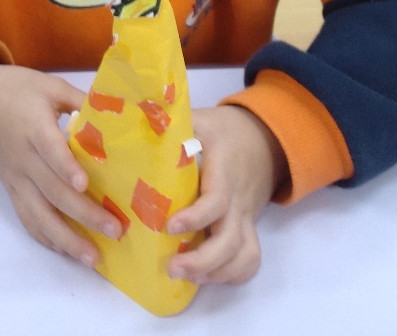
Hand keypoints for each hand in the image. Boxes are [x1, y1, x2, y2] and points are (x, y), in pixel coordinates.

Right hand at [0, 58, 122, 267]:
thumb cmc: (17, 89)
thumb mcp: (50, 86)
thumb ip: (81, 100)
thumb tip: (120, 111)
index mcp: (34, 126)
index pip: (49, 150)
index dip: (66, 167)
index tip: (85, 184)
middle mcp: (23, 158)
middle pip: (51, 191)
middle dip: (83, 214)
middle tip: (115, 229)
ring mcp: (16, 178)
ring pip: (37, 215)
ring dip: (65, 239)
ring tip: (93, 257)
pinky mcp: (11, 189)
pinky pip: (26, 219)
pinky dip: (46, 238)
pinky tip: (67, 251)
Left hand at [165, 104, 284, 285]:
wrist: (264, 139)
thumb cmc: (224, 130)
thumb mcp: (199, 119)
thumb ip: (170, 122)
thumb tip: (132, 118)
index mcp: (225, 172)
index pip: (217, 200)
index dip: (196, 217)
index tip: (170, 227)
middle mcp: (238, 200)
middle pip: (231, 240)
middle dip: (203, 261)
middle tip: (172, 267)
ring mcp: (245, 218)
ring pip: (244, 255)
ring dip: (216, 273)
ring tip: (185, 277)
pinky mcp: (247, 228)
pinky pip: (250, 258)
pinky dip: (231, 274)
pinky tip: (205, 278)